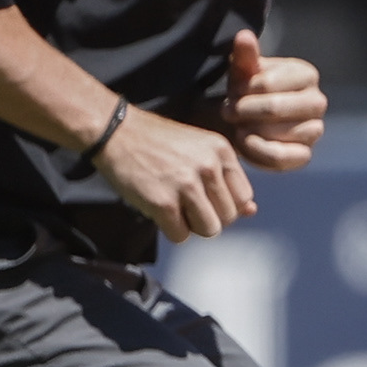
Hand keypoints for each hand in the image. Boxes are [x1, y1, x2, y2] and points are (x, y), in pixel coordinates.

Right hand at [94, 105, 258, 242]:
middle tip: (187, 204)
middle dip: (208, 216)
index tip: (207, 199)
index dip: (225, 204)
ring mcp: (186, 185)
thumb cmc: (157, 142)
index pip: (243, 197)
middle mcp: (209, 167)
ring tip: (176, 209)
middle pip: (228, 217)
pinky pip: (181, 236)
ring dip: (192, 227)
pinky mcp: (162, 202)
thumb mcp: (199, 149)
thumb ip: (226, 179)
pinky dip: (171, 231)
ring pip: (209, 229)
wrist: (115, 131)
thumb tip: (251, 211)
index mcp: (222, 151)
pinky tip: (161, 213)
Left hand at [221, 31, 328, 170]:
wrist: (242, 120)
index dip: (242, 91)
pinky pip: (280, 158)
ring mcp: (315, 130)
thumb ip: (245, 56)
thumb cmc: (244, 91)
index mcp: (306, 75)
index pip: (269, 84)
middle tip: (227, 111)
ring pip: (277, 133)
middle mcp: (317, 102)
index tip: (230, 92)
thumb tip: (244, 36)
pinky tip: (243, 141)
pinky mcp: (304, 155)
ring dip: (248, 130)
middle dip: (243, 111)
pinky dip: (256, 152)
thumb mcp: (241, 71)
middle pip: (275, 108)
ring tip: (236, 125)